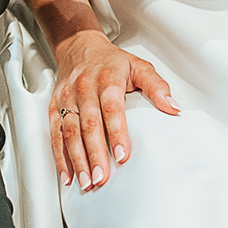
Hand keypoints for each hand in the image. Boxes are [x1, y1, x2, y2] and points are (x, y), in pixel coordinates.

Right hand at [50, 30, 178, 190]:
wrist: (79, 46)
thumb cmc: (110, 61)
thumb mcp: (138, 66)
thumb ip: (156, 86)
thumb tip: (172, 107)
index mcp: (107, 79)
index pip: (111, 108)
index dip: (117, 132)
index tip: (123, 155)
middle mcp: (84, 89)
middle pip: (88, 125)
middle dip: (94, 154)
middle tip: (101, 177)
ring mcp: (67, 99)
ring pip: (70, 132)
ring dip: (77, 159)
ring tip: (87, 181)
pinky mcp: (55, 107)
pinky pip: (55, 134)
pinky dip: (60, 157)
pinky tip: (67, 174)